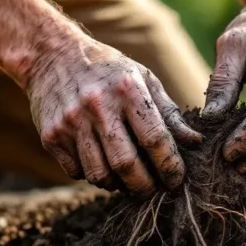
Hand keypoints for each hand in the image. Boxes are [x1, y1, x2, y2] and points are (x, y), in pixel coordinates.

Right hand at [27, 36, 201, 196]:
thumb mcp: (142, 78)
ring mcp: (70, 122)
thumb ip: (168, 113)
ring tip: (127, 181)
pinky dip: (92, 176)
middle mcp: (97, 106)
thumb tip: (195, 143)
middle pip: (126, 164)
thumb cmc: (107, 69)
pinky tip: (101, 165)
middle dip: (144, 186)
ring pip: (99, 175)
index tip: (177, 180)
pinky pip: (76, 172)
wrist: (51, 55)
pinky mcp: (51, 136)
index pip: (154, 139)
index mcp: (127, 90)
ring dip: (117, 186)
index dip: (170, 166)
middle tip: (153, 191)